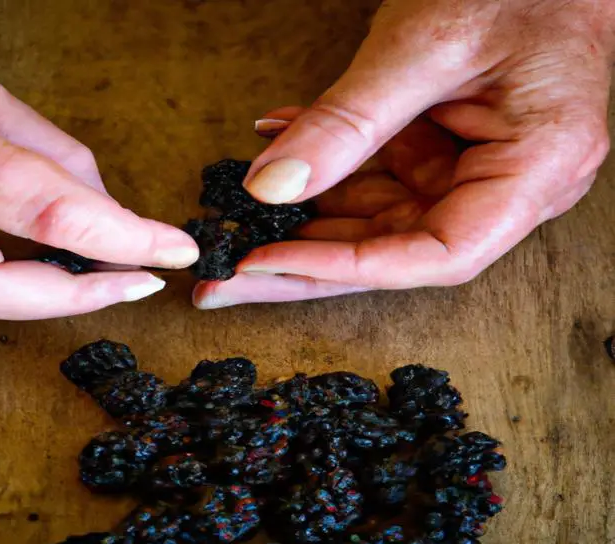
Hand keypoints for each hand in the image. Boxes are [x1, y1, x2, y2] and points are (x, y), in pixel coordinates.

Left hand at [193, 0, 612, 309]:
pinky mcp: (448, 149)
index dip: (345, 268)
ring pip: (375, 215)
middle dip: (301, 260)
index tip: (267, 261)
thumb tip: (270, 186)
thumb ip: (348, 122)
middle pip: (393, 248)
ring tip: (234, 213)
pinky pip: (378, 171)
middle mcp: (511, 185)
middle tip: (225, 278)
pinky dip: (325, 159)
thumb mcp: (424, 46)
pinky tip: (277, 141)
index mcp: (537, 170)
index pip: (435, 254)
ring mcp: (477, 168)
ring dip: (302, 208)